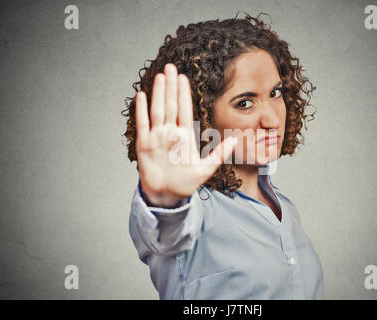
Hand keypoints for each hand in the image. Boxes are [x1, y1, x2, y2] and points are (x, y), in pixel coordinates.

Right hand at [135, 63, 236, 206]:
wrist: (167, 196)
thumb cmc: (186, 182)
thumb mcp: (206, 168)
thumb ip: (219, 153)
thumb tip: (235, 139)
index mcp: (185, 135)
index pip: (184, 109)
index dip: (184, 93)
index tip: (184, 77)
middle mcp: (170, 132)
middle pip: (170, 104)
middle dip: (171, 86)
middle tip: (171, 68)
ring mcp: (156, 137)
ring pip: (158, 110)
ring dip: (158, 93)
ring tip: (160, 77)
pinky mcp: (144, 145)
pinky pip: (143, 124)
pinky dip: (141, 110)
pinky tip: (141, 96)